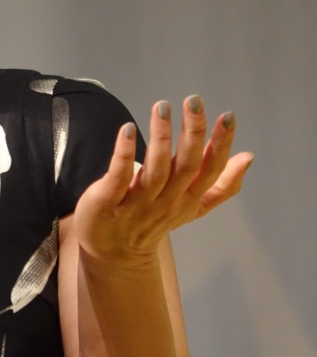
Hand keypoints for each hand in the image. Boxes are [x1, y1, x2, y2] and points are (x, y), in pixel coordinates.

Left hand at [74, 96, 253, 266]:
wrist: (114, 254)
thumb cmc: (153, 220)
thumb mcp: (191, 207)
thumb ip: (220, 186)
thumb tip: (248, 158)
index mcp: (188, 199)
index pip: (210, 171)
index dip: (221, 145)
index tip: (228, 116)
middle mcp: (167, 202)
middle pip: (185, 166)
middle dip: (193, 133)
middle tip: (194, 101)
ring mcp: (137, 203)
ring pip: (155, 170)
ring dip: (161, 137)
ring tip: (162, 107)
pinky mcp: (108, 201)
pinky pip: (118, 176)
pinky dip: (124, 153)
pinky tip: (126, 129)